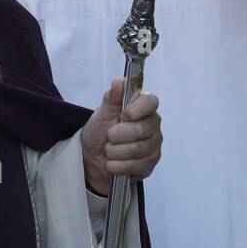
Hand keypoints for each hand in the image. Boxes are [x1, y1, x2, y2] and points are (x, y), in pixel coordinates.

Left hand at [80, 78, 161, 195]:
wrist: (92, 159)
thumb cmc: (99, 133)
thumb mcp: (101, 114)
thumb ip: (111, 98)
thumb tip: (119, 81)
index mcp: (142, 108)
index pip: (151, 102)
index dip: (137, 109)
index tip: (123, 115)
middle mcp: (153, 125)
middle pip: (144, 129)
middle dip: (118, 135)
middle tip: (108, 136)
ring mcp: (154, 146)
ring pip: (139, 149)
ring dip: (115, 152)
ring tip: (108, 150)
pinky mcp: (150, 165)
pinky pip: (136, 166)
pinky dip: (118, 166)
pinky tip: (112, 163)